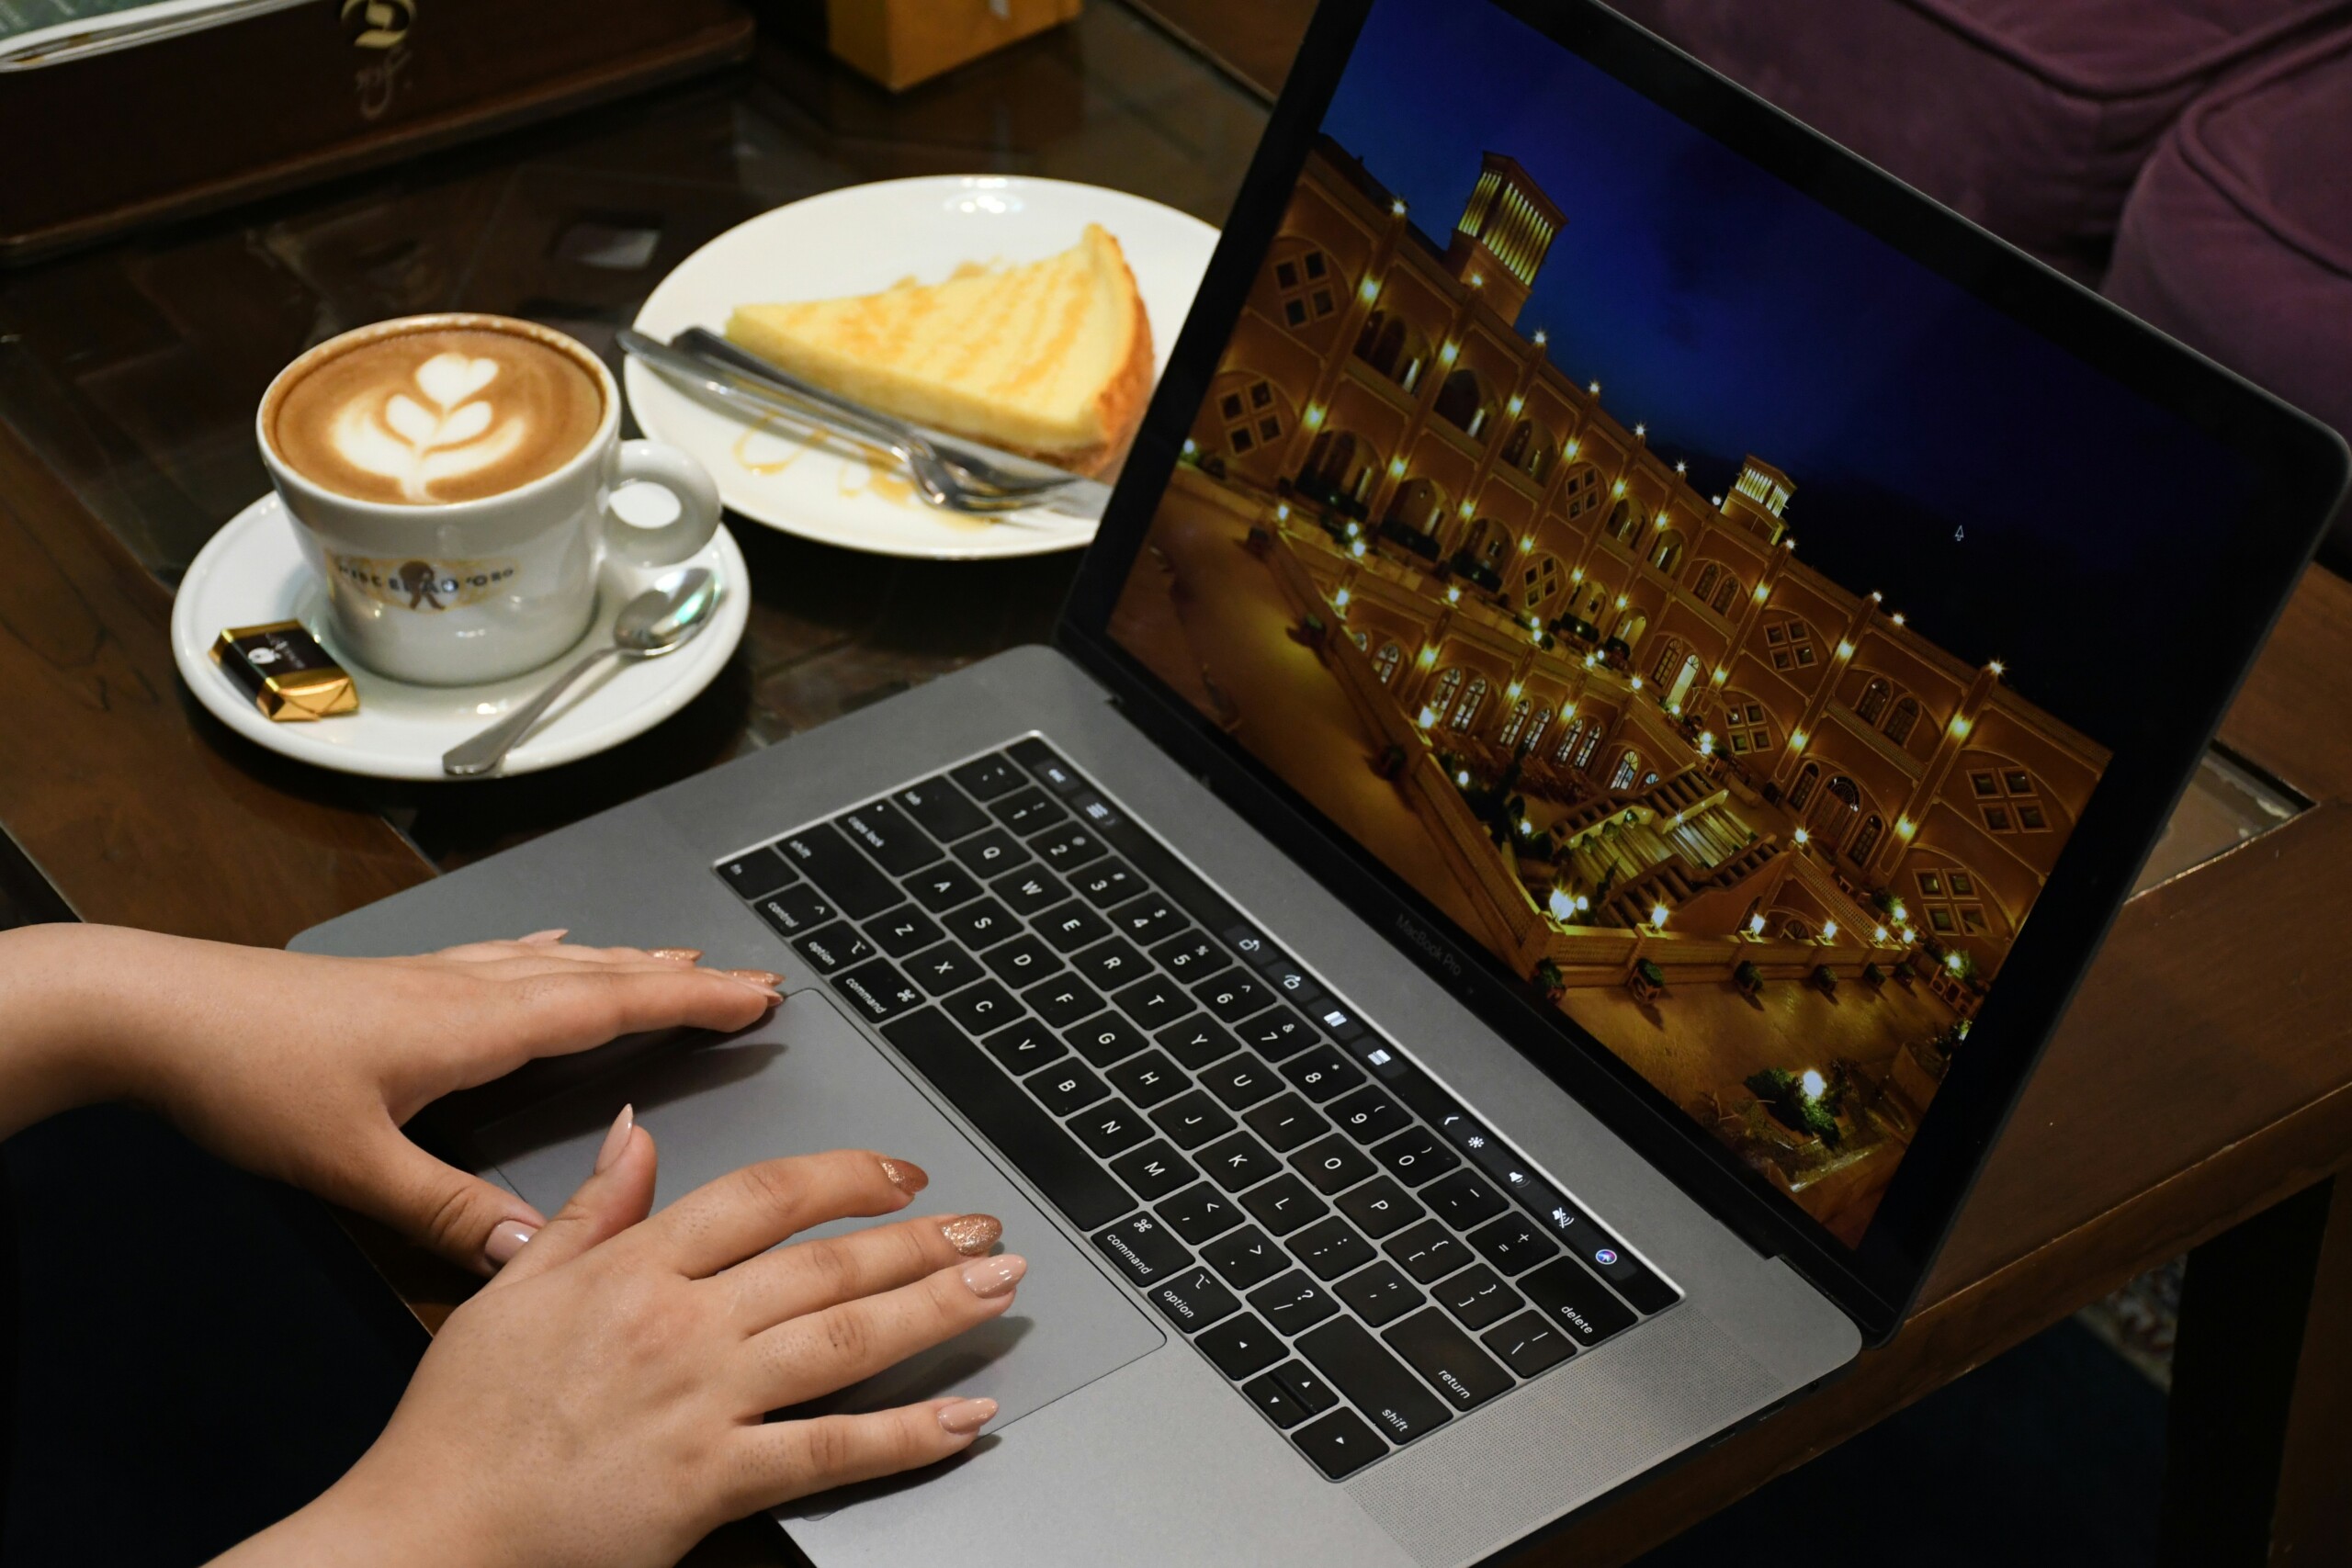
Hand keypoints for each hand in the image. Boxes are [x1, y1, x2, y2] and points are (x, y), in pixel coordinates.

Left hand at [0, 923, 782, 1271]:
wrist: (158, 1010)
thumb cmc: (247, 1075)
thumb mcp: (350, 1165)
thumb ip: (448, 1212)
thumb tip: (534, 1254)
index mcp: (472, 1026)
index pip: (608, 1008)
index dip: (690, 1004)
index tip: (758, 996)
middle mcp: (465, 992)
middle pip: (598, 975)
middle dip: (682, 979)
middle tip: (751, 978)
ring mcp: (432, 980)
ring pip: (557, 962)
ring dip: (628, 963)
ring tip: (679, 961)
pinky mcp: (399, 983)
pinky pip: (504, 957)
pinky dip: (552, 952)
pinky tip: (554, 944)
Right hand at [217, 1125, 1019, 1567]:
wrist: (425, 1534)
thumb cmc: (461, 1423)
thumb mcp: (514, 1288)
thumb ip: (591, 1206)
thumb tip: (637, 1131)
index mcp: (633, 1269)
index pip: (762, 1196)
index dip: (844, 1175)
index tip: (899, 1173)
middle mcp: (680, 1325)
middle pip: (824, 1263)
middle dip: (918, 1239)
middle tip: (986, 1227)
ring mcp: (703, 1402)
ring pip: (844, 1341)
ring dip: (934, 1309)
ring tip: (998, 1287)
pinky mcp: (713, 1481)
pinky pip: (829, 1451)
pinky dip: (906, 1435)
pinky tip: (963, 1418)